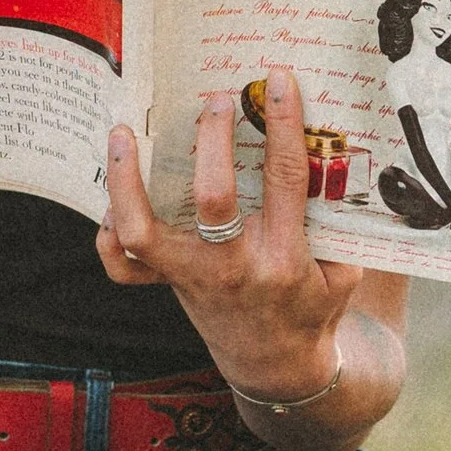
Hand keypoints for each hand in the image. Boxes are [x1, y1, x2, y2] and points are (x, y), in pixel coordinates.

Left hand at [97, 70, 368, 437]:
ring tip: (123, 131)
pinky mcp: (168, 287)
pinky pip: (121, 268)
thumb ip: (336, 220)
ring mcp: (192, 278)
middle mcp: (233, 267)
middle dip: (213, 140)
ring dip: (126, 181)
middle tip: (216, 99)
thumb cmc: (313, 305)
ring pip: (143, 232)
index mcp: (284, 258)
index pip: (285, 181)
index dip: (283, 126)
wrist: (279, 369)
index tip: (279, 81)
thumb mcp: (344, 269)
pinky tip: (109, 199)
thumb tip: (326, 149)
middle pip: (213, 198)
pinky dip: (107, 235)